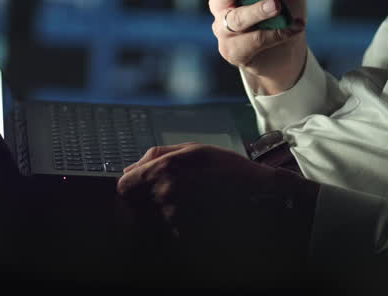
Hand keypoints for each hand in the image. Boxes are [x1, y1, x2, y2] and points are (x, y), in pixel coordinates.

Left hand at [116, 143, 316, 261]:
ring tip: (190, 211)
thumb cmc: (231, 172)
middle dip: (146, 203)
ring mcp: (175, 218)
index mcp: (164, 169)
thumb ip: (157, 155)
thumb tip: (130, 168)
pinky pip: (168, 235)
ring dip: (162, 218)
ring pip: (151, 223)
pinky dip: (176, 231)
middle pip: (135, 206)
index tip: (142, 190)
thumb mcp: (195, 150)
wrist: (262, 199)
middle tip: (172, 200)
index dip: (133, 188)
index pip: (124, 186)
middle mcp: (165, 193)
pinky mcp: (185, 237)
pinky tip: (196, 223)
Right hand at [191, 0, 307, 94]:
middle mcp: (220, 4)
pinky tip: (291, 28)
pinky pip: (250, 41)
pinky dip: (273, 34)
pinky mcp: (232, 51)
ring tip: (276, 6)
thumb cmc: (284, 9)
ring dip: (257, 11)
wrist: (290, 46)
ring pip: (235, 19)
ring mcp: (223, 29)